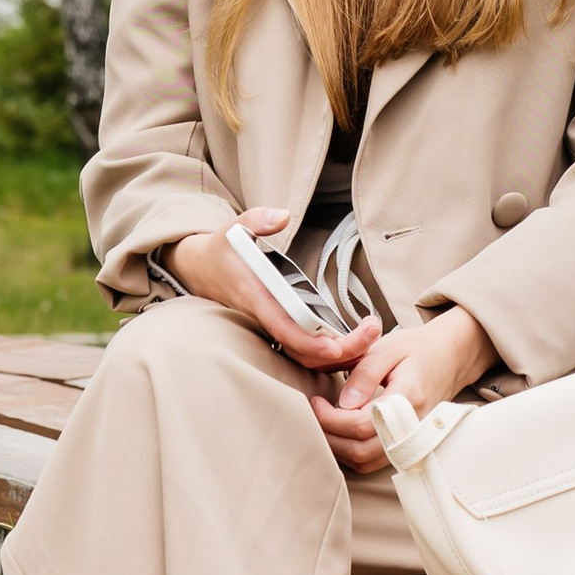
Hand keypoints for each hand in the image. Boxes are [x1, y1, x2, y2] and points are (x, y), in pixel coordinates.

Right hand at [162, 208, 372, 377]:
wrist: (201, 269)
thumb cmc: (222, 249)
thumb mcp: (234, 228)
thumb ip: (257, 219)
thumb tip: (283, 216)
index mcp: (254, 297)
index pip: (282, 327)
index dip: (308, 341)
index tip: (336, 346)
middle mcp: (264, 319)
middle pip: (302, 352)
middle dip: (339, 351)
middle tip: (372, 333)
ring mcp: (271, 328)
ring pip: (305, 358)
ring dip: (340, 356)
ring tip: (372, 336)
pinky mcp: (278, 331)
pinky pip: (304, 353)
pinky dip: (331, 356)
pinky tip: (357, 344)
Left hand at [307, 303, 494, 477]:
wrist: (448, 359)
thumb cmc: (417, 350)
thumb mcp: (388, 348)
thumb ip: (365, 373)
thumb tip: (343, 403)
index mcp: (407, 398)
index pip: (362, 425)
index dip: (331, 418)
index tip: (316, 401)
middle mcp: (412, 426)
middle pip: (361, 451)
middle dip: (329, 436)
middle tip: (315, 413)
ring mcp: (411, 440)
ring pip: (365, 462)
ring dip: (338, 448)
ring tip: (324, 422)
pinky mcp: (406, 446)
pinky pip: (373, 462)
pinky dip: (351, 453)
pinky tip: (340, 432)